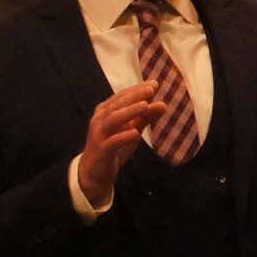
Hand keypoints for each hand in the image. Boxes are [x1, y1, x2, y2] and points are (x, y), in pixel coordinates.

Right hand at [77, 81, 168, 209]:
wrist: (94, 172)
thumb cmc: (114, 147)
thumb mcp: (132, 130)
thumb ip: (145, 118)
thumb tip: (162, 104)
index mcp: (106, 111)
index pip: (122, 96)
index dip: (137, 89)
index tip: (154, 84)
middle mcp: (100, 120)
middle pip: (117, 105)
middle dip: (134, 96)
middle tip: (151, 90)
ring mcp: (99, 135)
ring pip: (113, 119)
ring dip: (129, 112)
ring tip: (145, 105)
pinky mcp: (101, 151)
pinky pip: (111, 142)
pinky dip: (123, 136)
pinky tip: (135, 133)